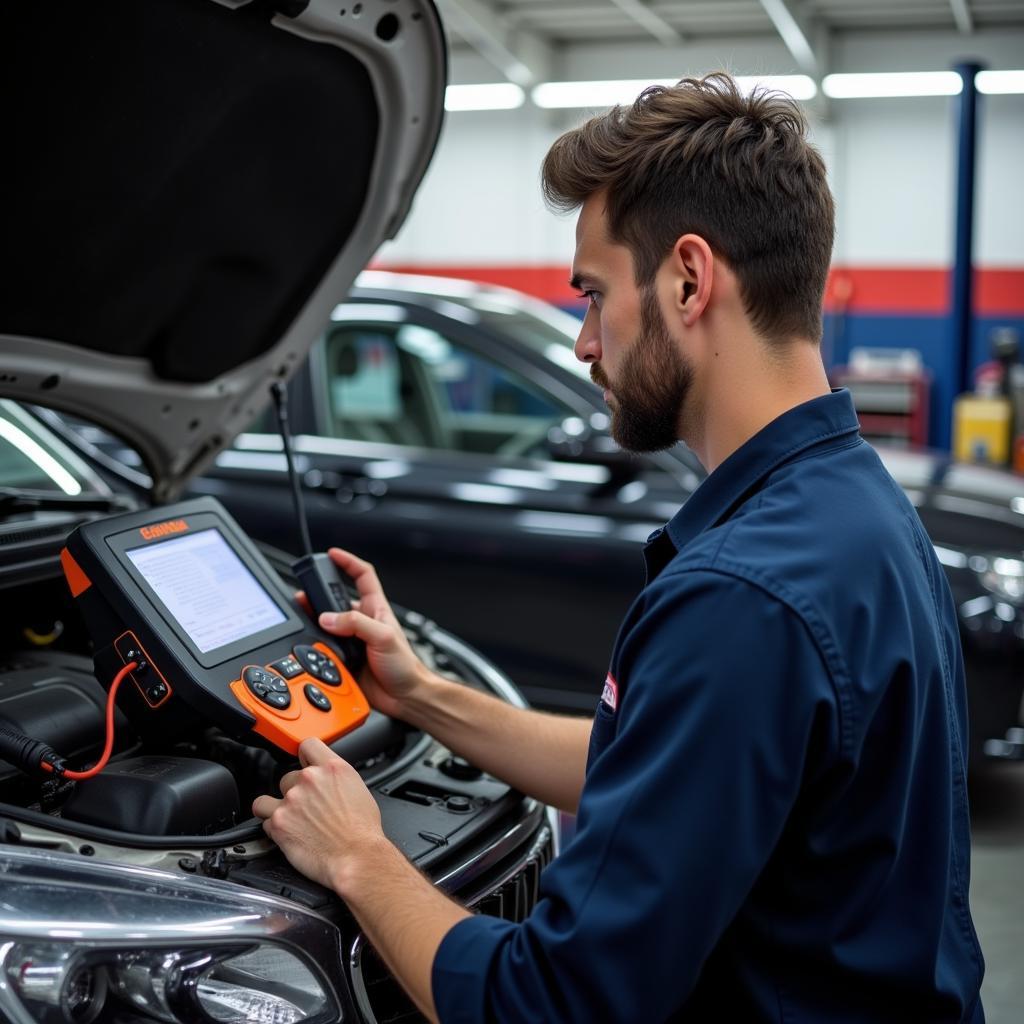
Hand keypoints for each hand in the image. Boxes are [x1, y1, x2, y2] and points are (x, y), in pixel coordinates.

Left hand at [252, 738, 385, 893]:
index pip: (307, 745)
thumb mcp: (358, 789)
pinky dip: (273, 828)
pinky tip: (289, 834)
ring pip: (268, 798)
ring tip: (290, 820)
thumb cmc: (363, 831)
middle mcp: (310, 779)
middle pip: (288, 776)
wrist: (357, 857)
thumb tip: (327, 780)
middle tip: (307, 809)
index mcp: (332, 768)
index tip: (303, 765)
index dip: (304, 757)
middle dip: (295, 792)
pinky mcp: (278, 823)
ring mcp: (291, 800)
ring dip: (277, 808)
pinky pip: (265, 821)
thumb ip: (336, 778)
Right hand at [301, 548, 431, 720]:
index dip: (348, 562)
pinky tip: (313, 650)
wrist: (404, 698)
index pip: (362, 576)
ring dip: (316, 625)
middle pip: (336, 601)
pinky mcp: (344, 659)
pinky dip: (316, 649)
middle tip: (304, 595)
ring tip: (305, 621)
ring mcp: (353, 641)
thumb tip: (329, 618)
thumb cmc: (406, 666)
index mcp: (376, 609)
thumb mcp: (383, 637)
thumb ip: (356, 624)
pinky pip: (324, 650)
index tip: (332, 554)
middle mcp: (363, 623)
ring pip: (327, 626)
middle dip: (319, 595)